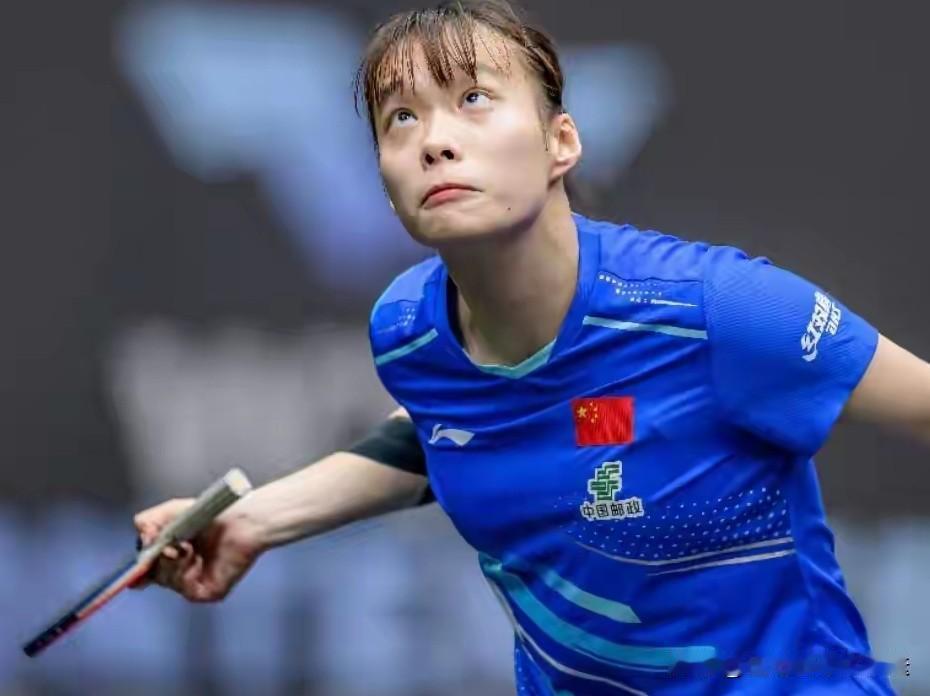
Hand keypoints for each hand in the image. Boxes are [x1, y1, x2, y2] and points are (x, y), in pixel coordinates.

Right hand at [131, 498, 264, 602]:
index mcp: (172, 554)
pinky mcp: (209, 591)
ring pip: (166, 581)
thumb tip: (141, 540)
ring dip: (170, 562)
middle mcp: (182, 571)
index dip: (137, 571)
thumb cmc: (210, 514)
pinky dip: (183, 573)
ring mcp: (195, 582)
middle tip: (166, 546)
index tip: (131, 571)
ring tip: (187, 546)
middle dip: (154, 561)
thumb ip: (147, 522)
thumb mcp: (170, 511)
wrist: (241, 520)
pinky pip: (185, 590)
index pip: (147, 569)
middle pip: (152, 576)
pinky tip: (193, 557)